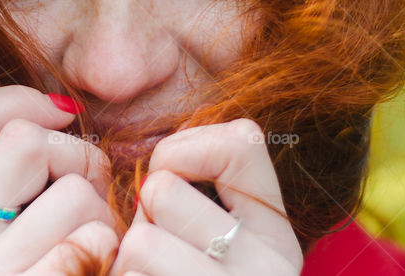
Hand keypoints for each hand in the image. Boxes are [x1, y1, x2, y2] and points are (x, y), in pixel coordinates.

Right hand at [0, 85, 119, 274]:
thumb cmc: (50, 275)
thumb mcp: (10, 232)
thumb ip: (17, 175)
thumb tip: (61, 107)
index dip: (13, 101)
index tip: (58, 116)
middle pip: (24, 141)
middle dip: (76, 157)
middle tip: (89, 197)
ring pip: (73, 190)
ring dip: (105, 211)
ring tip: (98, 246)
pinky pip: (88, 239)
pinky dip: (107, 246)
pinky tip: (100, 267)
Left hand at [109, 118, 302, 275]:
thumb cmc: (184, 274)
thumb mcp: (215, 237)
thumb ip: (196, 187)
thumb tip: (153, 144)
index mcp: (276, 233)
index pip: (241, 141)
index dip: (183, 148)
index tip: (171, 177)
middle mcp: (268, 268)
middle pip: (164, 189)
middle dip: (145, 217)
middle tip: (158, 249)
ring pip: (141, 240)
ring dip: (128, 258)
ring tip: (150, 275)